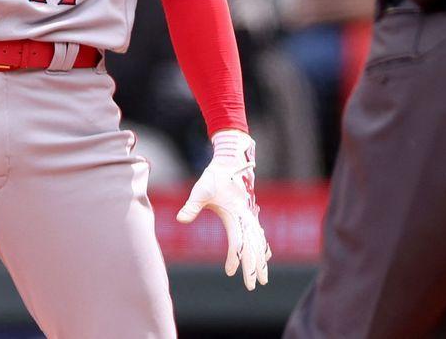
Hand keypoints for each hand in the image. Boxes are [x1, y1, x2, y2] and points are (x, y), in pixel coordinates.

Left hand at [177, 129, 270, 289]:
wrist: (230, 161)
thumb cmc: (214, 177)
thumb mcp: (201, 191)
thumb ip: (192, 206)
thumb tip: (181, 219)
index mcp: (236, 214)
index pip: (238, 241)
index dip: (235, 257)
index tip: (231, 272)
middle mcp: (246, 217)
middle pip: (253, 246)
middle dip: (254, 266)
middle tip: (254, 285)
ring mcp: (250, 216)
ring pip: (258, 242)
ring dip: (261, 259)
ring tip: (263, 277)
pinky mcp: (249, 214)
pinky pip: (258, 234)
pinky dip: (262, 247)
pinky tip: (265, 257)